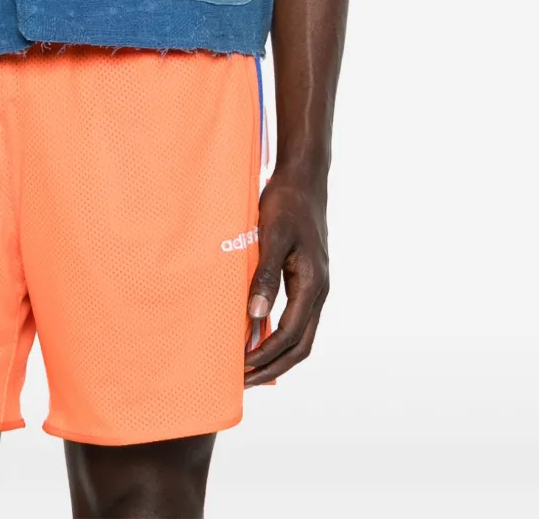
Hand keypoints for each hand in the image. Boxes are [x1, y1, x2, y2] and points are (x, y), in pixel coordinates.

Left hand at [244, 171, 328, 386]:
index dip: (266, 356)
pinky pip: (296, 318)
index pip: (291, 336)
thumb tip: (254, 317)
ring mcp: (315, 286)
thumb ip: (264, 276)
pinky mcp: (306, 279)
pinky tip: (258, 336)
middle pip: (301, 346)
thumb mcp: (271, 237)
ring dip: (276, 354)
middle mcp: (319, 291)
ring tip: (248, 367)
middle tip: (243, 382)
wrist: (303, 180)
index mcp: (313, 285)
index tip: (242, 370)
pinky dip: (279, 335)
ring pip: (300, 335)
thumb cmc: (286, 204)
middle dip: (273, 366)